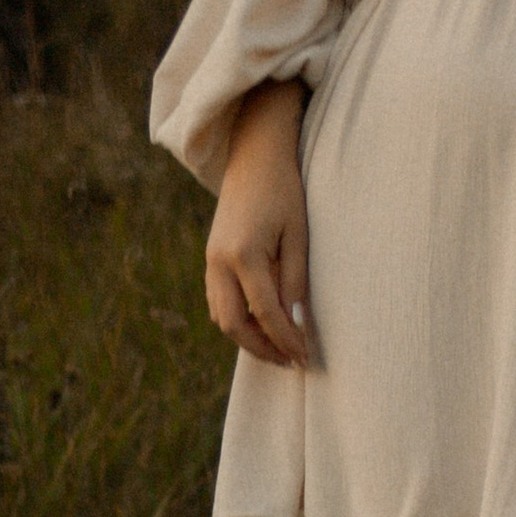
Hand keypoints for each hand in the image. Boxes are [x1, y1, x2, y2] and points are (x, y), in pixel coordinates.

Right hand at [204, 83, 311, 367]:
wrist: (254, 156)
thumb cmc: (284, 190)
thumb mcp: (299, 234)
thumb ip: (295, 280)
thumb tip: (296, 324)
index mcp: (244, 254)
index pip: (266, 313)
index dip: (286, 340)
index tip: (305, 357)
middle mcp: (220, 262)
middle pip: (234, 326)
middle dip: (262, 349)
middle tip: (290, 360)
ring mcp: (210, 261)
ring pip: (222, 318)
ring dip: (248, 338)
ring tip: (278, 345)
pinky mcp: (211, 259)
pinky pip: (219, 303)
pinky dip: (238, 320)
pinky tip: (261, 323)